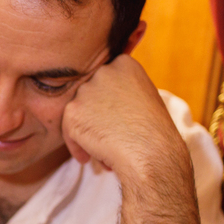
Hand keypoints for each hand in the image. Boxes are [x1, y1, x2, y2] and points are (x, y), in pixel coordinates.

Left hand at [61, 54, 185, 180]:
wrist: (150, 152)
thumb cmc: (154, 133)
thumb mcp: (144, 99)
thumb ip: (123, 92)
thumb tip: (104, 101)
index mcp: (125, 64)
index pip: (105, 83)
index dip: (109, 106)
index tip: (117, 122)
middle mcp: (103, 71)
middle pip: (90, 97)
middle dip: (97, 119)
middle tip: (111, 138)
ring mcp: (86, 91)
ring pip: (80, 114)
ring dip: (89, 132)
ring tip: (105, 152)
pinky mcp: (72, 111)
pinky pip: (69, 130)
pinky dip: (76, 146)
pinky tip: (88, 158)